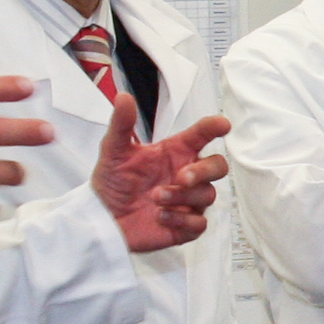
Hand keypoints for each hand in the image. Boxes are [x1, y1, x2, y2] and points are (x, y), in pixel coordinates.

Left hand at [97, 100, 229, 253]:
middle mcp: (187, 175)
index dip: (214, 128)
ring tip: (155, 198)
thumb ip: (121, 124)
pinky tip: (161, 217)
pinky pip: (199, 223)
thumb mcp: (113, 150)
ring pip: (207, 195)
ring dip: (182, 197)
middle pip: (218, 166)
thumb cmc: (112, 182)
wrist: (102, 217)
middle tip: (181, 177)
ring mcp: (188, 201)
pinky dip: (182, 219)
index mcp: (175, 152)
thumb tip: (123, 97)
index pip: (203, 135)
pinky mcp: (185, 226)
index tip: (222, 125)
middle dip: (204, 170)